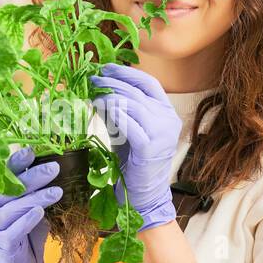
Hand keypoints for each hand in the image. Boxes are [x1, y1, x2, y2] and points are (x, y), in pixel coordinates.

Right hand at [0, 147, 63, 262]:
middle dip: (32, 177)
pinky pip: (13, 230)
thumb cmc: (27, 233)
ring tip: (57, 192)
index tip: (31, 151)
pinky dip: (27, 220)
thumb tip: (52, 167)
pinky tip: (39, 213)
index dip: (15, 163)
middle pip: (8, 189)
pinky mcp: (0, 245)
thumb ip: (33, 191)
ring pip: (12, 209)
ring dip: (36, 198)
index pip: (2, 175)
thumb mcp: (31, 208)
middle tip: (54, 168)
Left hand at [89, 63, 181, 230]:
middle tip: (93, 79)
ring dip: (110, 96)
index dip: (126, 73)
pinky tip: (98, 108)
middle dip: (113, 82)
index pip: (149, 83)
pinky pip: (127, 123)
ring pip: (132, 104)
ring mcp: (161, 134)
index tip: (106, 68)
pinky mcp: (149, 148)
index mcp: (167, 112)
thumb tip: (99, 87)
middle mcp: (169, 120)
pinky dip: (111, 113)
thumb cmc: (133, 161)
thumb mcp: (127, 128)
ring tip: (93, 94)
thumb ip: (119, 108)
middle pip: (138, 91)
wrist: (143, 195)